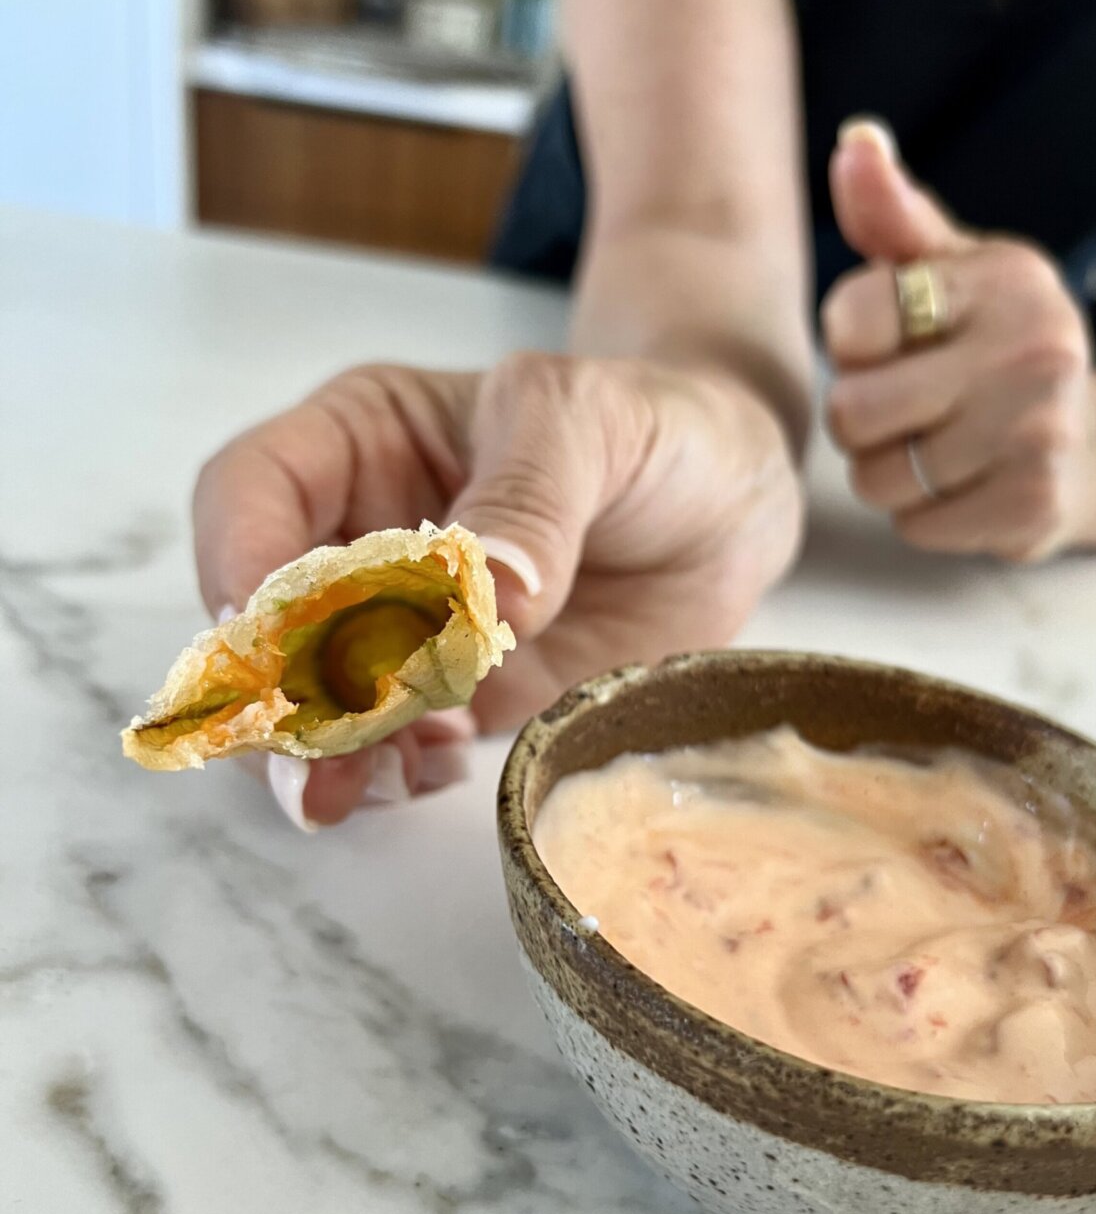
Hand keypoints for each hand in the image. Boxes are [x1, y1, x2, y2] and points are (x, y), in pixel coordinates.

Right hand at [193, 353, 801, 826]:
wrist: (736, 503)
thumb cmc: (654, 427)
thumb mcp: (590, 423)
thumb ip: (530, 497)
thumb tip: (482, 591)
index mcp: (361, 444)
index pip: (251, 495)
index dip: (241, 562)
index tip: (268, 630)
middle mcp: (365, 541)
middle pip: (267, 619)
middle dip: (273, 687)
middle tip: (305, 751)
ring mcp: (410, 632)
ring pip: (319, 700)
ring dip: (322, 751)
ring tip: (350, 790)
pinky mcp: (466, 700)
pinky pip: (399, 749)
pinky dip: (393, 772)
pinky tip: (428, 773)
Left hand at [821, 120, 1095, 560]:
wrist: (1090, 443)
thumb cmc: (997, 346)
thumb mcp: (951, 268)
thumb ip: (893, 216)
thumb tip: (856, 142)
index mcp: (1003, 282)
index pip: (851, 320)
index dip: (851, 343)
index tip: (892, 342)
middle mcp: (1031, 353)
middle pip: (852, 411)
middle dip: (861, 418)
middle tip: (907, 406)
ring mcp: (1037, 436)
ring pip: (875, 478)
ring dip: (888, 471)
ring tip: (936, 445)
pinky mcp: (1030, 507)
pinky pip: (912, 524)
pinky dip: (922, 514)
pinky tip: (961, 484)